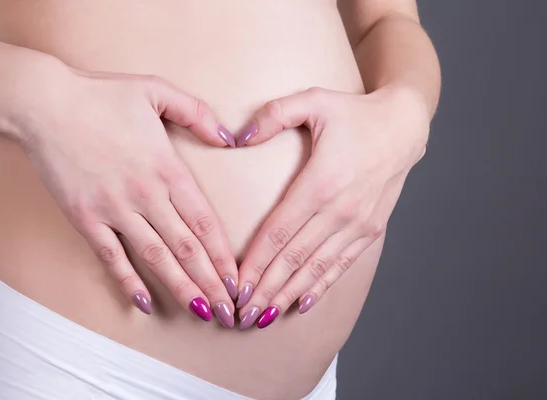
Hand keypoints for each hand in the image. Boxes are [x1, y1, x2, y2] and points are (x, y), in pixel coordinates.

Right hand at [19, 68, 238, 327]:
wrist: (44, 103)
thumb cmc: (101, 96)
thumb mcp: (157, 90)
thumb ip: (197, 113)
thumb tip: (229, 138)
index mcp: (167, 167)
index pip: (204, 220)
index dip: (223, 254)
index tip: (238, 279)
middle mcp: (146, 194)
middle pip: (187, 247)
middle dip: (212, 282)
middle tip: (229, 311)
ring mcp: (115, 209)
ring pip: (157, 257)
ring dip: (182, 288)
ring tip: (201, 312)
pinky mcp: (85, 218)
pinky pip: (112, 257)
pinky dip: (128, 281)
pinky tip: (145, 303)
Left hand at [234, 85, 428, 329]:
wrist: (404, 125)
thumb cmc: (354, 113)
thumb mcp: (313, 100)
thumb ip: (272, 115)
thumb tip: (235, 137)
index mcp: (320, 183)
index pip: (278, 233)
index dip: (254, 263)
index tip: (235, 286)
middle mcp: (340, 210)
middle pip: (293, 259)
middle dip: (265, 290)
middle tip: (241, 315)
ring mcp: (358, 223)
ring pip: (316, 269)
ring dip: (288, 295)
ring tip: (264, 317)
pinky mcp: (370, 229)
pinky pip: (341, 265)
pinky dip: (320, 286)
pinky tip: (301, 304)